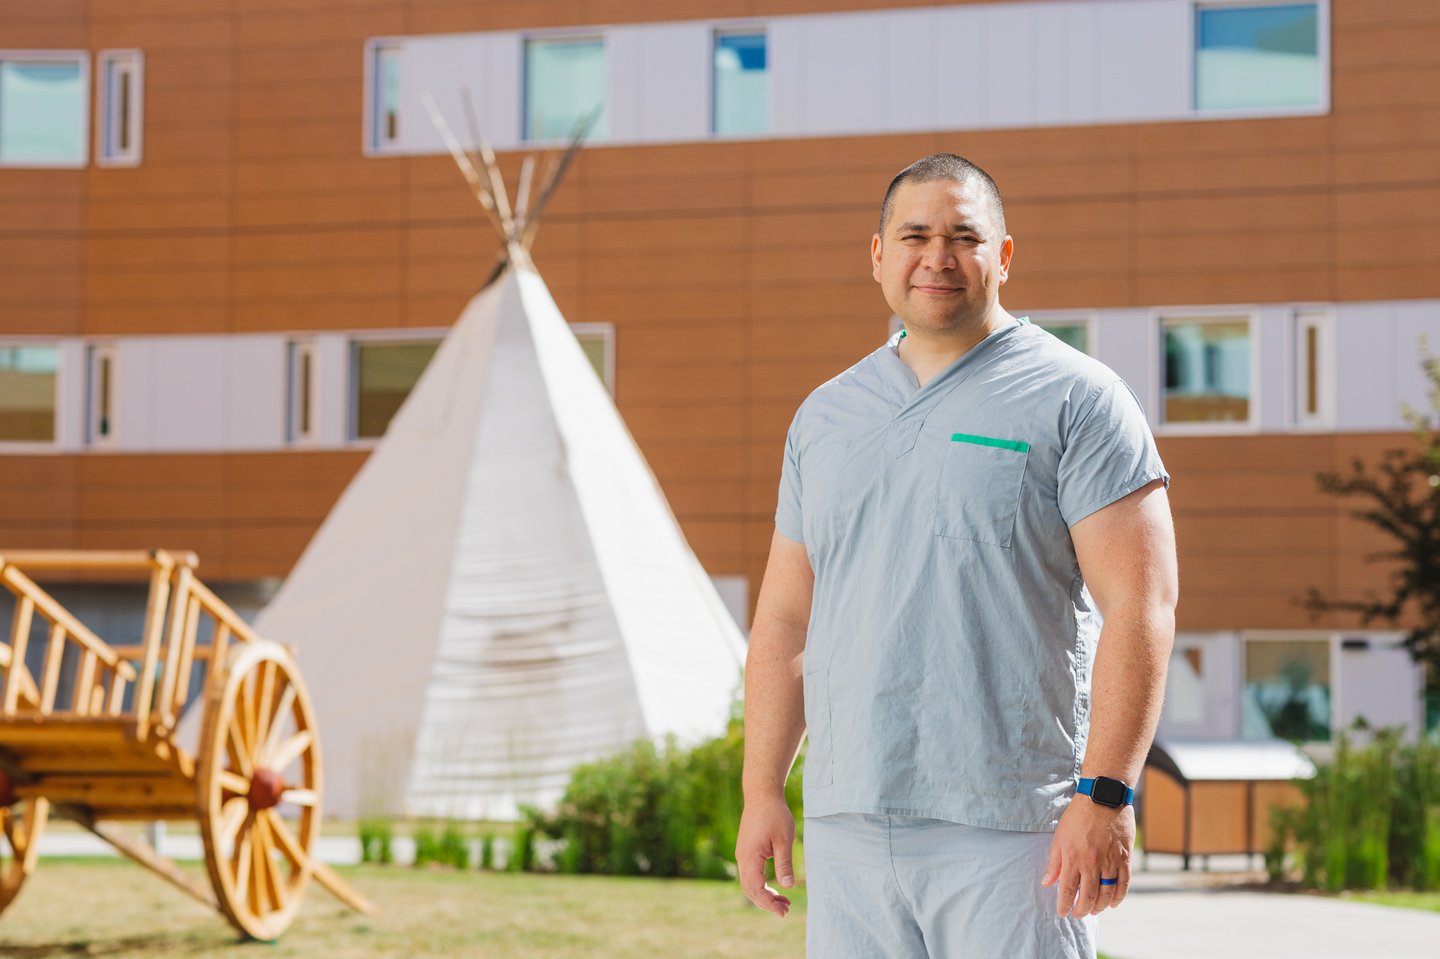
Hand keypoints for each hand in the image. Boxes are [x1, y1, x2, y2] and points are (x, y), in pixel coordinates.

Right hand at [735, 794, 795, 917]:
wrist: (762, 794)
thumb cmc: (775, 815)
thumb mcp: (784, 840)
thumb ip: (784, 864)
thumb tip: (788, 887)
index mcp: (750, 857)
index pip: (756, 889)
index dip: (769, 903)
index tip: (783, 911)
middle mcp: (742, 858)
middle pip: (750, 890)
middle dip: (767, 903)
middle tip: (786, 910)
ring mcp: (742, 854)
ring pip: (749, 883)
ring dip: (764, 895)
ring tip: (784, 901)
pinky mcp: (746, 850)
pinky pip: (750, 874)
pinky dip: (761, 884)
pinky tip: (775, 886)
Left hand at [1041, 797, 1133, 916]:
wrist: (1103, 799)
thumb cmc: (1078, 817)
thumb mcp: (1059, 837)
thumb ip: (1054, 863)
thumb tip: (1046, 883)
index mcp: (1073, 858)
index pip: (1067, 890)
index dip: (1064, 905)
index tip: (1062, 913)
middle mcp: (1092, 863)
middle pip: (1088, 896)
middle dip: (1082, 910)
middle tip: (1078, 914)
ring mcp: (1110, 862)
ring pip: (1106, 894)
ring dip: (1099, 906)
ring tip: (1094, 910)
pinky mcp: (1125, 859)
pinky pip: (1123, 884)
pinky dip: (1118, 897)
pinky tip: (1112, 903)